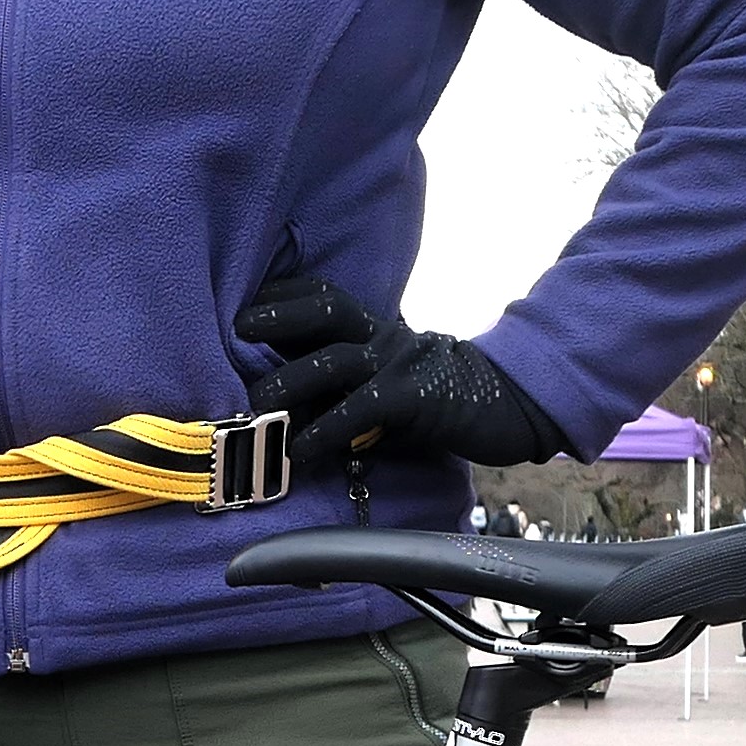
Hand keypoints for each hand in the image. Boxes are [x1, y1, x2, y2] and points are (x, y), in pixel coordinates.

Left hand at [234, 279, 565, 475]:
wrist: (508, 406)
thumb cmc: (438, 398)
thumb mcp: (390, 378)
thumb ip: (347, 381)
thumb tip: (292, 408)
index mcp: (375, 327)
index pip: (323, 295)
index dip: (281, 294)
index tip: (242, 305)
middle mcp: (384, 335)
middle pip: (325, 307)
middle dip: (278, 315)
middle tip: (237, 330)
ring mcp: (399, 363)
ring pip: (335, 358)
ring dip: (291, 380)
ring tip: (259, 403)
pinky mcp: (414, 397)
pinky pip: (362, 409)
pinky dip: (326, 429)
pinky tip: (302, 451)